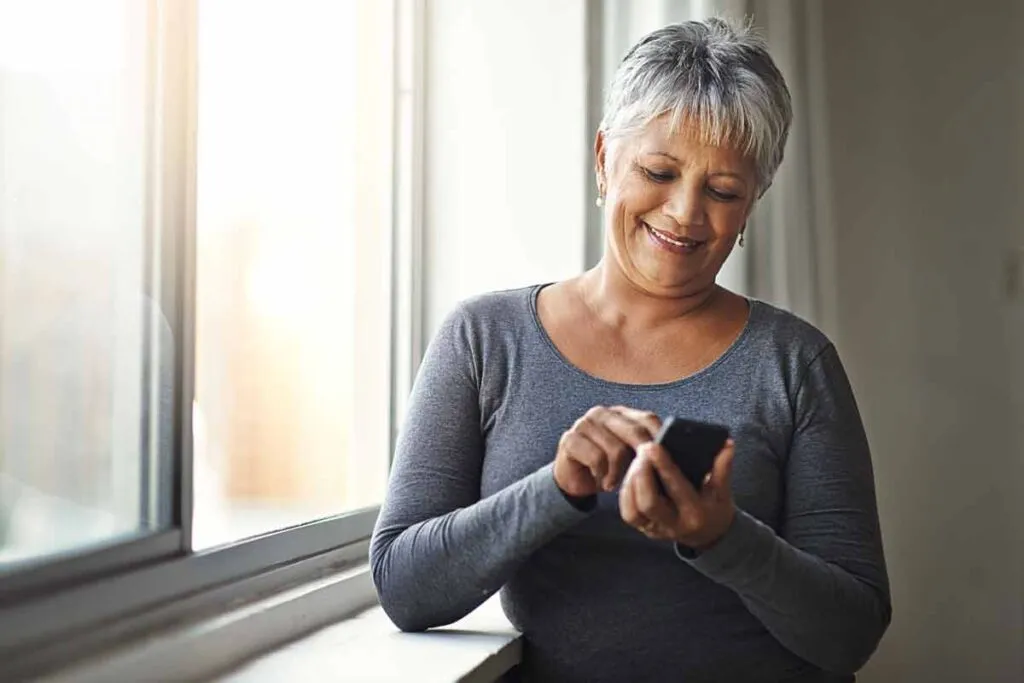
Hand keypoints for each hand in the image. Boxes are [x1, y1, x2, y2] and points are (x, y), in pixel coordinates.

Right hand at [553, 406, 661, 497]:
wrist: (575, 480)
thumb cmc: (607, 468)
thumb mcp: (630, 457)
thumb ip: (646, 448)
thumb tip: (671, 454)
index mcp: (620, 413)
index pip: (648, 419)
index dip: (660, 439)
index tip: (666, 461)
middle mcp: (601, 413)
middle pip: (634, 432)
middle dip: (642, 458)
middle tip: (642, 478)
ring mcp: (584, 424)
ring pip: (616, 448)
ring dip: (619, 473)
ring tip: (615, 482)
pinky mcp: (570, 439)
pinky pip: (596, 458)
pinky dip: (602, 475)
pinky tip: (602, 481)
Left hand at [619, 439, 736, 550]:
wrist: (709, 535)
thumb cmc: (715, 508)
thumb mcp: (723, 491)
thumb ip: (723, 468)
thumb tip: (727, 443)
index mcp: (695, 513)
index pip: (676, 488)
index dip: (663, 466)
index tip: (654, 446)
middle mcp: (674, 525)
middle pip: (648, 502)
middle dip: (641, 474)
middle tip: (642, 449)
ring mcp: (657, 530)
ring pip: (633, 510)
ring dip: (631, 482)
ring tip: (637, 459)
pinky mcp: (645, 530)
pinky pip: (628, 514)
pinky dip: (626, 493)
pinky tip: (631, 475)